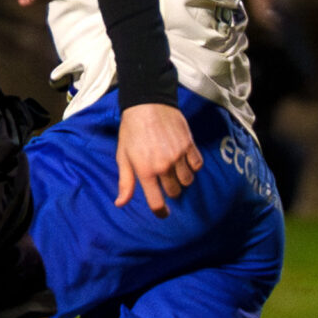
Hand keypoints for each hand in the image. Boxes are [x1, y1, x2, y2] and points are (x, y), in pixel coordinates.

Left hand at [114, 102, 201, 216]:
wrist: (148, 104)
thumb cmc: (131, 130)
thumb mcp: (123, 156)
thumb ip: (125, 182)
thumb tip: (120, 203)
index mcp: (145, 171)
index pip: (157, 202)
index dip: (161, 212)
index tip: (163, 213)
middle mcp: (163, 166)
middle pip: (174, 192)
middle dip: (170, 191)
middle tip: (164, 180)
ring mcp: (178, 156)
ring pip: (187, 181)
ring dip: (182, 179)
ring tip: (174, 169)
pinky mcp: (189, 145)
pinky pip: (197, 165)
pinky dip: (192, 166)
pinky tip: (184, 160)